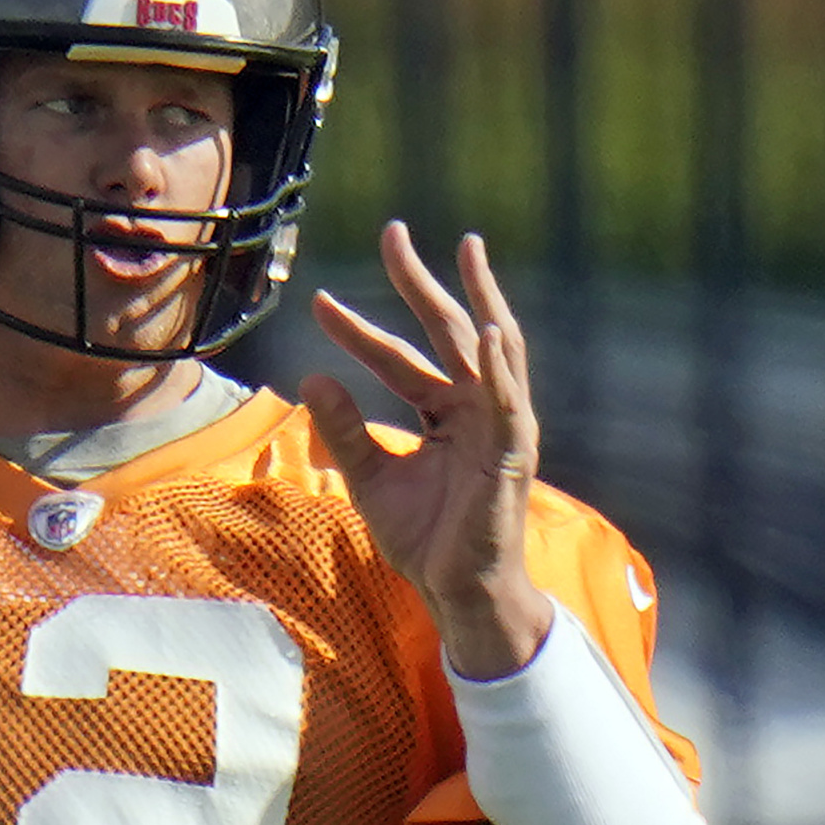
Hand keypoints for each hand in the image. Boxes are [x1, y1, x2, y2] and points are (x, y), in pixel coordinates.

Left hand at [299, 219, 551, 677]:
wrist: (454, 592)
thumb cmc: (423, 539)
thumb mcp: (368, 476)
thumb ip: (344, 429)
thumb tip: (311, 377)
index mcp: (444, 412)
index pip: (398, 357)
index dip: (358, 329)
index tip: (318, 302)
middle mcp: (474, 408)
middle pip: (446, 331)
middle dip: (420, 281)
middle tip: (392, 232)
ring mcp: (499, 426)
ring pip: (492, 350)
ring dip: (481, 298)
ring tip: (466, 252)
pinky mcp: (513, 453)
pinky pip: (509, 403)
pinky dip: (501, 367)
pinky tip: (490, 331)